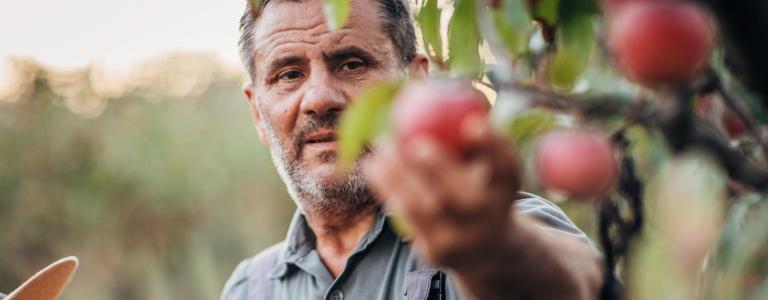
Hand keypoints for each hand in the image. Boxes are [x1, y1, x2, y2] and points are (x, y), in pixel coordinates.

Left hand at [365, 114, 521, 270]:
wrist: (484, 246)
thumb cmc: (478, 184)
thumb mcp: (484, 162)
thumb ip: (466, 130)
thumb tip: (437, 82)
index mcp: (507, 189)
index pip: (506, 167)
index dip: (493, 146)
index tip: (474, 123)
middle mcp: (490, 217)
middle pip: (464, 196)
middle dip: (437, 167)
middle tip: (413, 140)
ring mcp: (463, 239)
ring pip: (428, 208)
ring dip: (399, 174)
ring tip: (383, 145)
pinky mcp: (436, 253)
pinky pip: (407, 218)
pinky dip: (388, 189)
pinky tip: (375, 166)